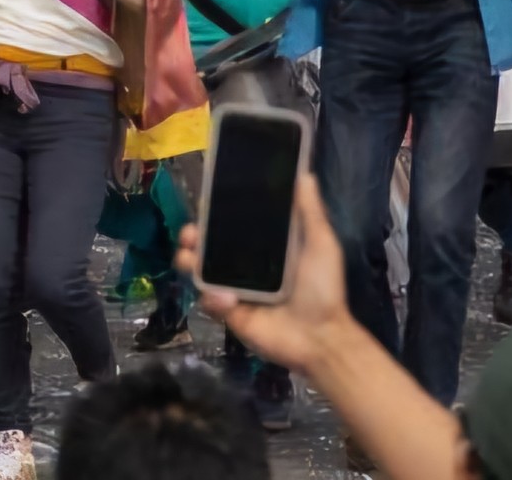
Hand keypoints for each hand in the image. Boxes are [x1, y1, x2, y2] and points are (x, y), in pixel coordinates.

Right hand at [177, 174, 351, 377]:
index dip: (215, 212)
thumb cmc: (323, 289)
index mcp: (265, 247)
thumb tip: (305, 173)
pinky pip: (209, 300)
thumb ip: (310, 212)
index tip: (205, 201)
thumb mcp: (321, 245)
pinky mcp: (229, 312)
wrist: (321, 338)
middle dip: (193, 235)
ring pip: (200, 270)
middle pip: (209, 244)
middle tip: (190, 233)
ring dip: (189, 260)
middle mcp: (246, 264)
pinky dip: (212, 298)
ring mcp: (235, 288)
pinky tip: (228, 300)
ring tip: (188, 259)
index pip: (233, 224)